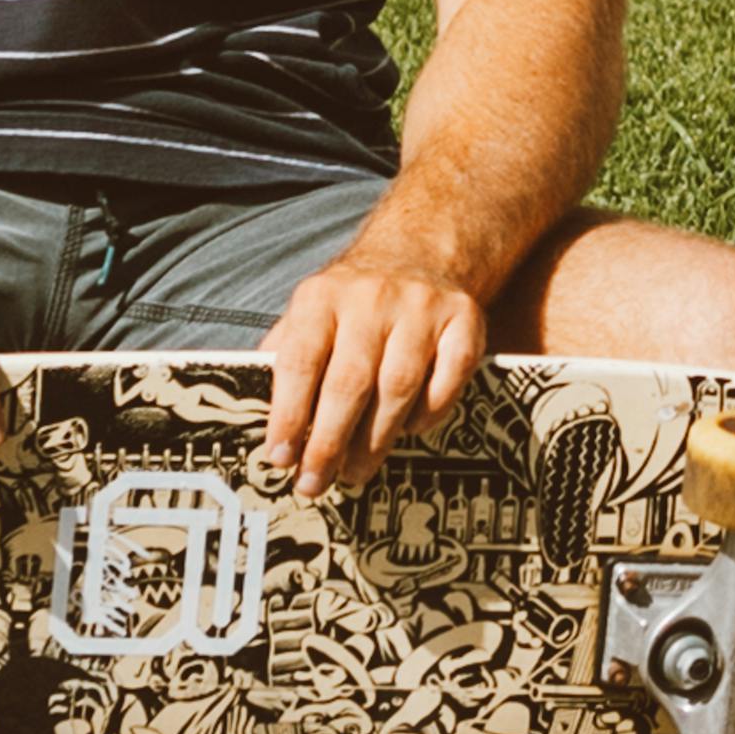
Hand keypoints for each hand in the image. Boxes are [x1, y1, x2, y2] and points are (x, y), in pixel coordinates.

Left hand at [261, 206, 498, 501]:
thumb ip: (288, 360)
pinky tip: (410, 429)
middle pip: (349, 382)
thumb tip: (270, 429)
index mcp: (322, 296)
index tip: (279, 458)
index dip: (288, 415)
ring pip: (398, 387)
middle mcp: (372, 296)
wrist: (418, 251)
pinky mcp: (464, 319)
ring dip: (375, 440)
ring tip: (356, 470)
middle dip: (329, 442)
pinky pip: (448, 379)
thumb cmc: (352, 303)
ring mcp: (422, 306)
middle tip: (316, 482)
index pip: (300, 362)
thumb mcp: (310, 314)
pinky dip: (429, 413)